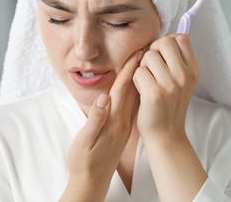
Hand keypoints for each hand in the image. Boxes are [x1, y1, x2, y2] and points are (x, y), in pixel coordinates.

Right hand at [60, 50, 141, 201]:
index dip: (129, 70)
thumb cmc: (83, 162)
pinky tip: (140, 86)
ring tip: (147, 62)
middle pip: (132, 90)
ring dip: (141, 78)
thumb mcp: (84, 143)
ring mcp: (124, 125)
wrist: (92, 181)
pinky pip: (132, 105)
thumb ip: (94, 121)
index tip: (137, 52)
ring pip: (134, 96)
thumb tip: (103, 99)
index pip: (122, 90)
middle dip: (140, 69)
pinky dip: (136, 92)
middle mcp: (121, 120)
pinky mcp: (122, 129)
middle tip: (147, 49)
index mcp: (112, 120)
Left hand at [133, 34, 198, 140]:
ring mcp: (171, 85)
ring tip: (147, 82)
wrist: (166, 135)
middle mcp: (185, 76)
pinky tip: (142, 92)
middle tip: (151, 67)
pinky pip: (138, 71)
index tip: (162, 55)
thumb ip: (177, 61)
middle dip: (153, 51)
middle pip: (164, 42)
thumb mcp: (182, 83)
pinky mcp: (154, 94)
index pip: (182, 38)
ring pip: (148, 56)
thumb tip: (166, 38)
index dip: (168, 42)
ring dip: (142, 67)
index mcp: (193, 71)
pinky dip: (136, 80)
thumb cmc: (169, 106)